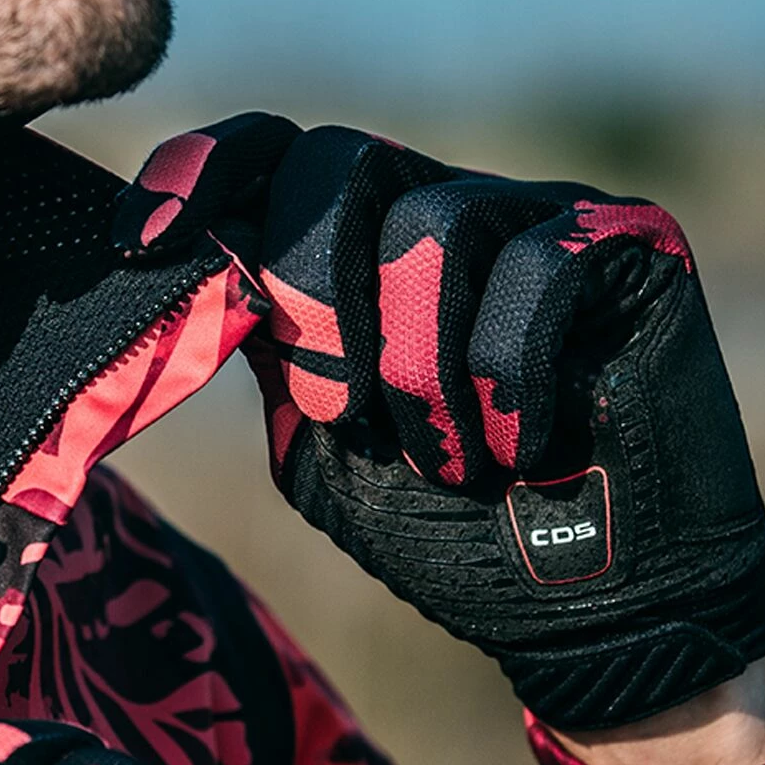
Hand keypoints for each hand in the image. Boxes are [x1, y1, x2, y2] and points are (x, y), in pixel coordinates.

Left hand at [115, 115, 764, 731]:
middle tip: (334, 407)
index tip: (142, 243)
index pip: (273, 159)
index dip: (200, 175)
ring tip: (445, 465)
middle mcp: (438, 212)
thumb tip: (204, 269)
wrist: (577, 606)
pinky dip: (507, 378)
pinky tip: (522, 448)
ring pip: (432, 225)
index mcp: (358, 255)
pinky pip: (538, 268)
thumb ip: (269, 355)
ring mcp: (532, 217)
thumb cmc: (441, 528)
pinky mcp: (623, 244)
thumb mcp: (322, 445)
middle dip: (313, 290)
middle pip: (339, 160)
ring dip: (416, 372)